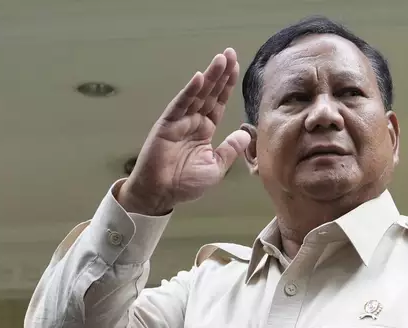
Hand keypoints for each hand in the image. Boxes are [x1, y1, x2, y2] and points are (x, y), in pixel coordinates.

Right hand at [118, 48, 250, 214]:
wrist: (160, 194)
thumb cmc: (185, 183)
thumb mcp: (216, 167)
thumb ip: (230, 149)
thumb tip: (246, 133)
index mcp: (205, 130)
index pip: (218, 103)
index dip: (227, 86)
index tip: (236, 67)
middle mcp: (193, 121)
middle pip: (209, 93)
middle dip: (220, 74)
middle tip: (230, 53)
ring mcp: (180, 121)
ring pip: (197, 95)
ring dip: (209, 77)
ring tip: (221, 59)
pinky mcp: (167, 125)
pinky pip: (180, 105)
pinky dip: (189, 92)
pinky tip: (199, 78)